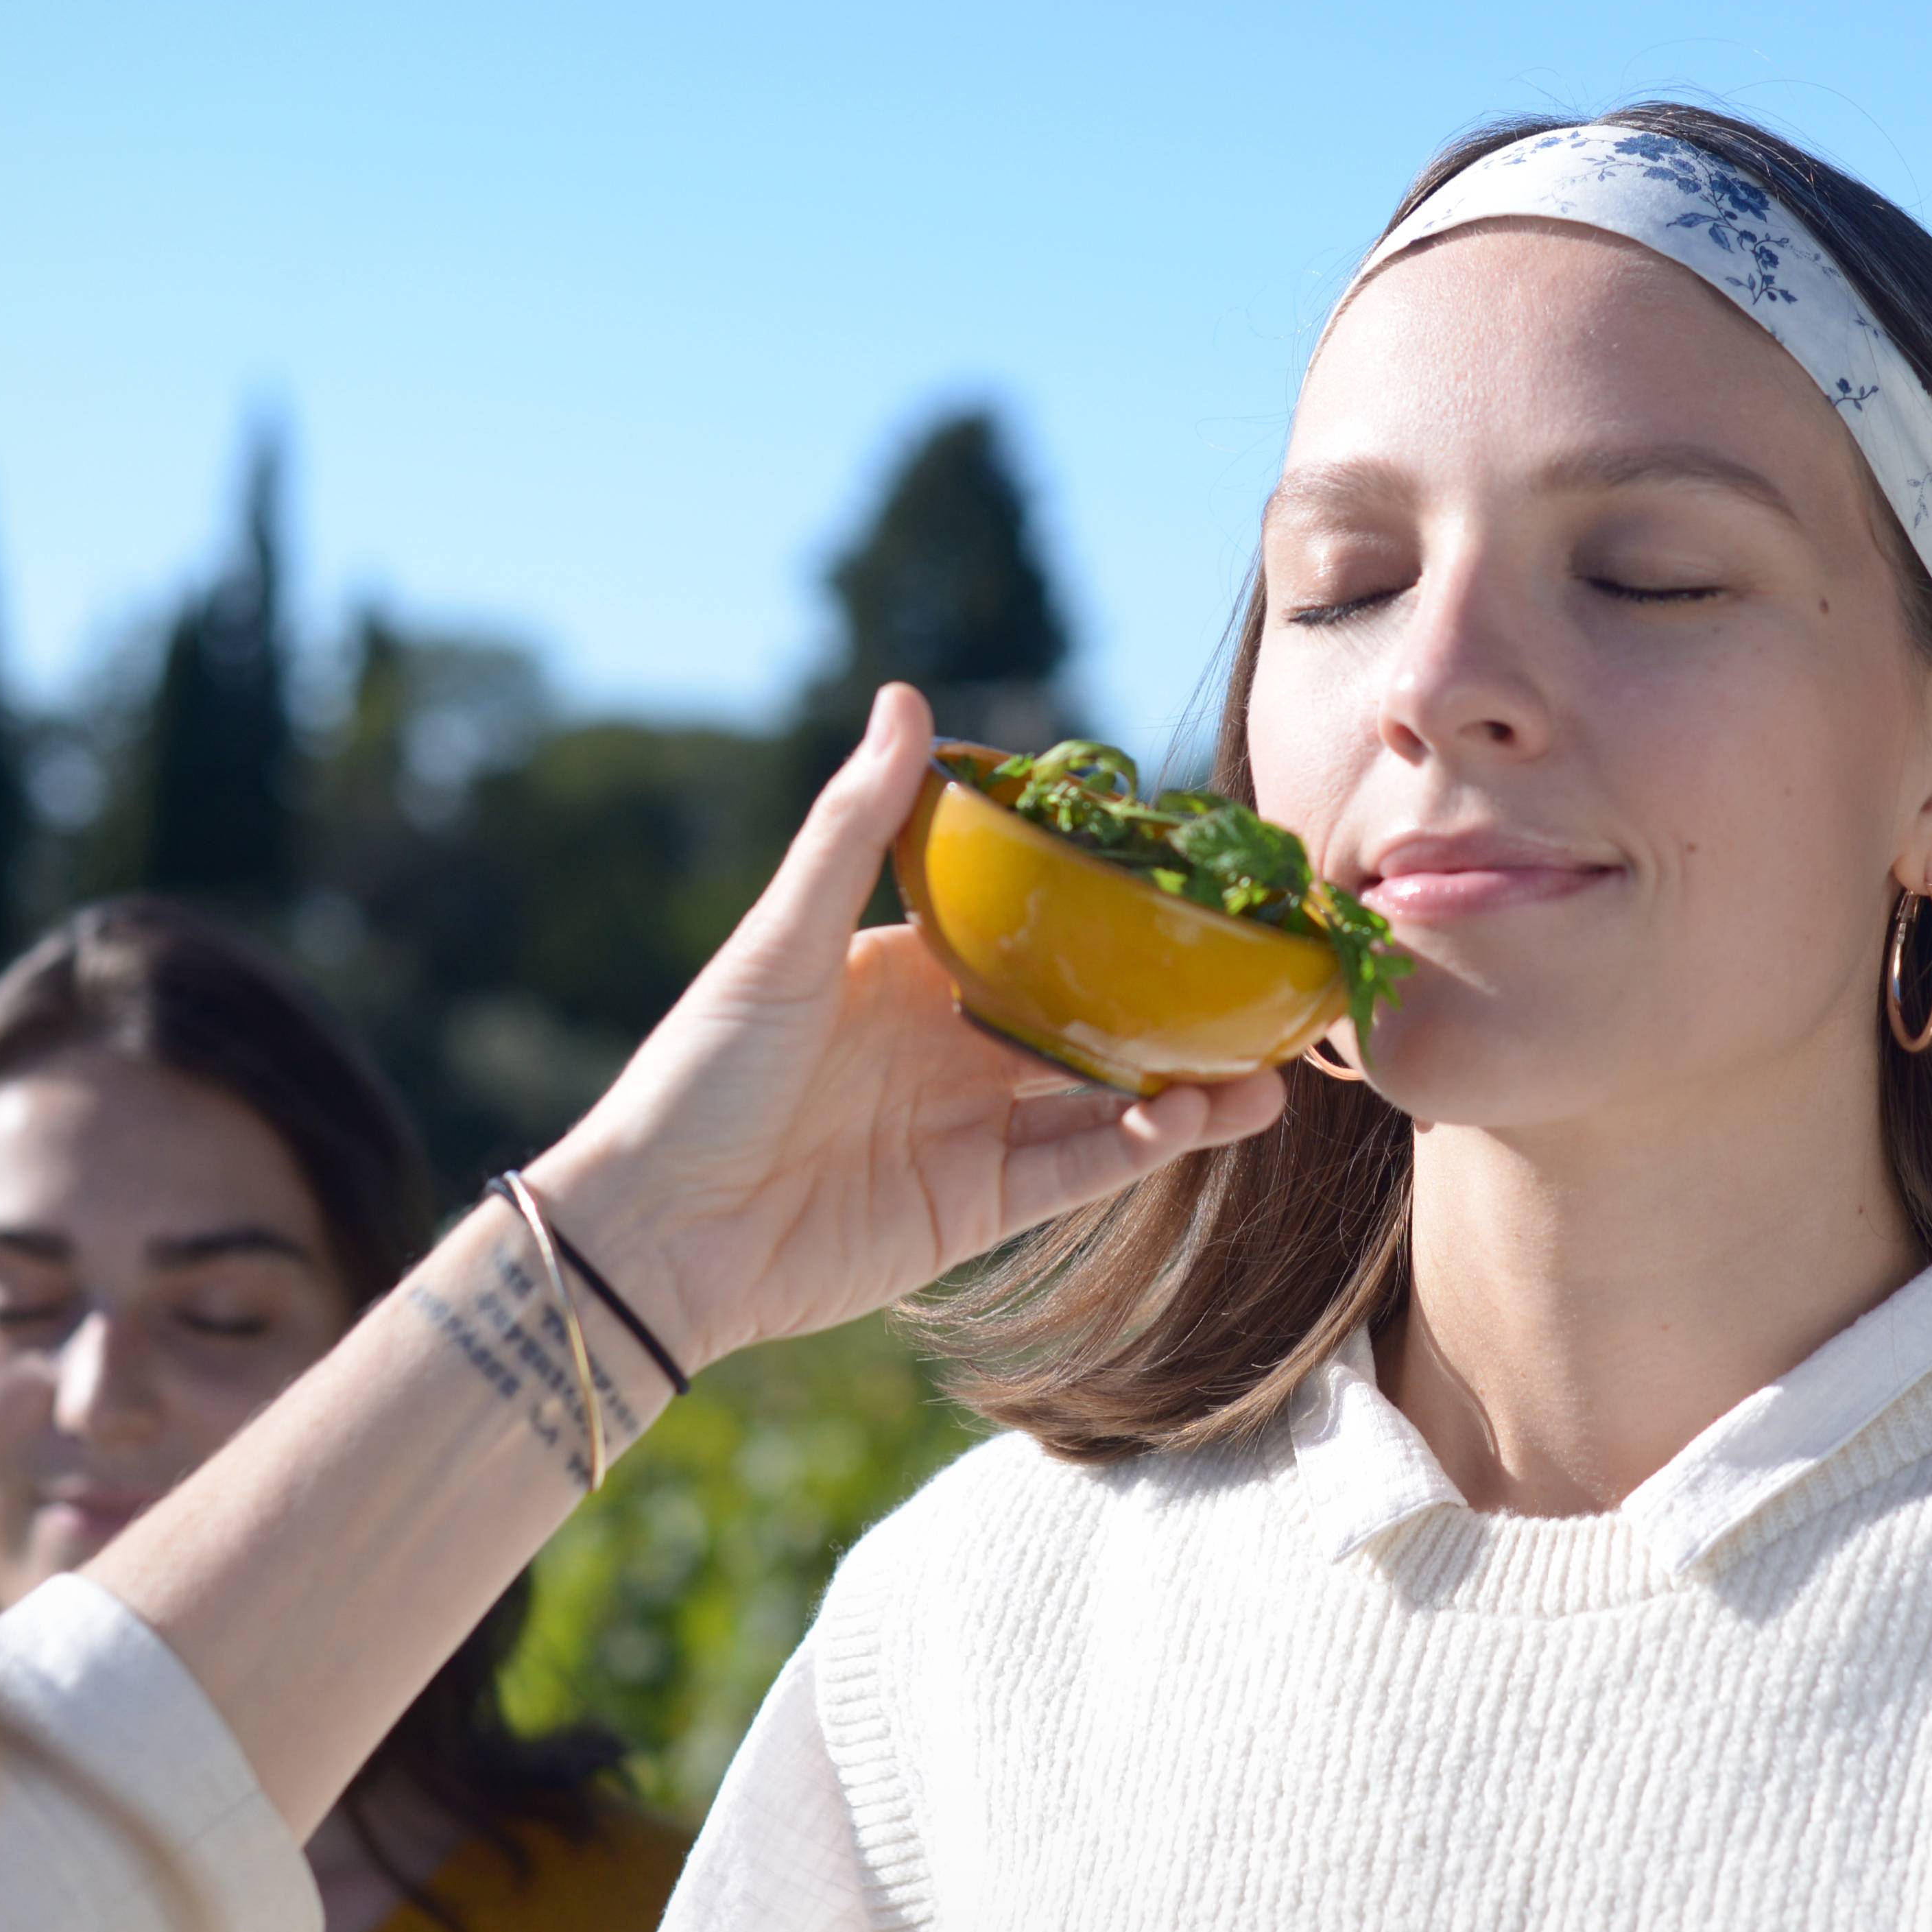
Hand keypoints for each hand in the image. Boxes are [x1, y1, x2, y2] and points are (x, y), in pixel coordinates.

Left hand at [526, 684, 1285, 1366]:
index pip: (1034, 926)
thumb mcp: (782, 940)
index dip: (1110, 906)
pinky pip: (1082, 1167)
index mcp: (911, 973)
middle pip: (1090, 1015)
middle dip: (1175, 1000)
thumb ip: (854, 827)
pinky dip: (1147, 1145)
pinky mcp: (979, 1207)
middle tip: (1264, 973)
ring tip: (1273, 1063)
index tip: (1189, 876)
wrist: (658, 1234)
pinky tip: (1203, 1115)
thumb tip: (908, 697)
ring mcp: (971, 1128)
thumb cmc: (702, 1072)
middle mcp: (952, 1047)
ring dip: (1189, 1083)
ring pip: (1108, 1097)